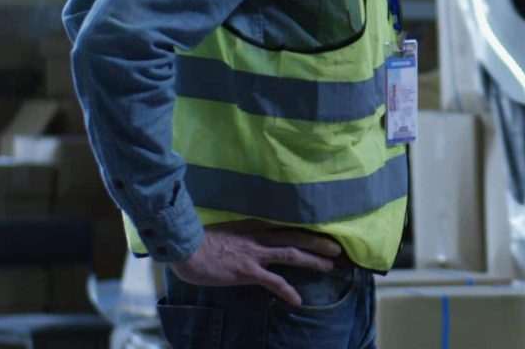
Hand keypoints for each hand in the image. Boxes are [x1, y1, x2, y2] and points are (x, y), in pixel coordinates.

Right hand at [169, 221, 342, 305]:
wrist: (186, 247)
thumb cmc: (200, 239)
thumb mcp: (226, 229)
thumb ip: (242, 232)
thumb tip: (249, 237)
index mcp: (254, 225)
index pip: (286, 224)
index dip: (305, 227)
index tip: (322, 229)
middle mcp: (259, 236)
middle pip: (296, 236)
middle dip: (318, 241)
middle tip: (338, 247)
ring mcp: (255, 253)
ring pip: (292, 254)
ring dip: (313, 260)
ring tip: (330, 266)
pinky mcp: (248, 271)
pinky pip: (274, 281)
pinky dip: (287, 291)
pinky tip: (297, 300)